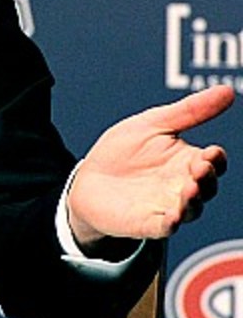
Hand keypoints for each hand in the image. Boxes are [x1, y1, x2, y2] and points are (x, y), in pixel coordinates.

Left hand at [68, 85, 232, 250]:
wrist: (89, 179)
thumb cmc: (123, 151)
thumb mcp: (153, 123)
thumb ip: (189, 111)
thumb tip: (228, 90)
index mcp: (188, 161)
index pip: (214, 162)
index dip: (216, 159)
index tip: (211, 152)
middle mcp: (183, 186)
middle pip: (207, 186)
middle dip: (207, 179)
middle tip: (200, 167)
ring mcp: (167, 206)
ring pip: (191, 209)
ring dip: (194, 201)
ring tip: (190, 188)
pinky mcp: (146, 222)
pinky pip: (165, 227)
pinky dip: (171, 223)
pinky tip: (172, 216)